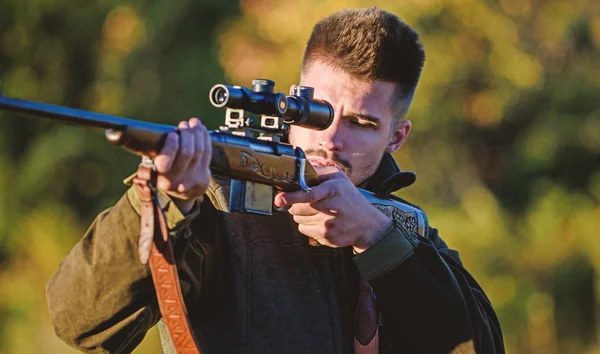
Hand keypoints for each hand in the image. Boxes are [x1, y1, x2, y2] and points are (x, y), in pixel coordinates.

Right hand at [144, 118, 211, 213]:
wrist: (182, 192)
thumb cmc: (164, 171)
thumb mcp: (152, 165)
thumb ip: (151, 151)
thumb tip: (152, 132)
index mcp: (159, 179)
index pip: (165, 162)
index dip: (171, 145)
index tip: (172, 134)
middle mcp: (176, 182)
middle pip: (186, 153)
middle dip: (187, 134)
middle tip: (183, 124)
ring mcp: (192, 181)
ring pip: (199, 151)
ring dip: (197, 133)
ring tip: (193, 122)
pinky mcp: (204, 177)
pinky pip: (207, 153)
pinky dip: (205, 138)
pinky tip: (201, 129)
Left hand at [274, 166, 392, 252]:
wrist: (367, 225)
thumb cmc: (350, 199)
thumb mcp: (340, 179)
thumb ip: (319, 172)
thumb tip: (299, 170)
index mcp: (333, 189)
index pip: (308, 193)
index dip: (291, 196)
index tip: (279, 198)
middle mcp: (330, 207)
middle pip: (298, 207)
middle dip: (295, 204)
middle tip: (305, 202)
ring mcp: (327, 224)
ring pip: (298, 219)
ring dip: (301, 215)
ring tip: (317, 211)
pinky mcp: (325, 236)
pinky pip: (304, 230)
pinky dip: (307, 225)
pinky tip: (320, 221)